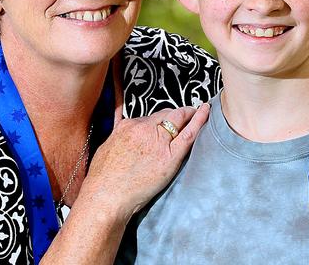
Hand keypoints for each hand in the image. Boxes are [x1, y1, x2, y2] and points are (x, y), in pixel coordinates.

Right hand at [80, 103, 210, 220]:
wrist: (106, 197)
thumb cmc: (102, 180)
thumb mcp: (106, 148)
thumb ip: (119, 136)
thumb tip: (124, 134)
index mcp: (127, 126)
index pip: (151, 117)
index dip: (162, 119)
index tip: (167, 120)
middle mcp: (143, 128)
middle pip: (166, 114)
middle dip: (176, 114)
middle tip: (186, 115)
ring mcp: (157, 140)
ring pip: (177, 118)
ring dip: (187, 115)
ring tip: (197, 113)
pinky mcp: (170, 155)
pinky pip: (189, 133)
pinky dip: (199, 119)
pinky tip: (206, 111)